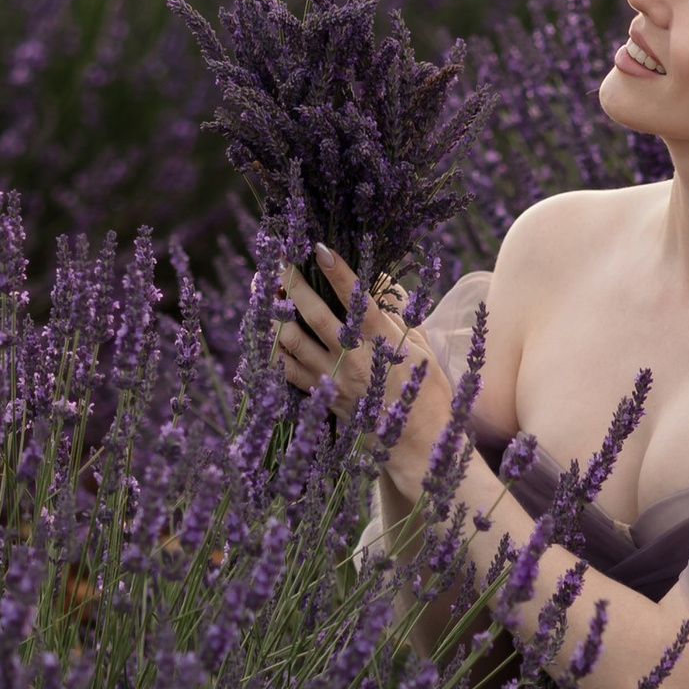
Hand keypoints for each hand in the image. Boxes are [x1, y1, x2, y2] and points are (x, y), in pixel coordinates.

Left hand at [272, 243, 424, 417]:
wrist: (417, 440)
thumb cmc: (424, 388)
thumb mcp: (420, 343)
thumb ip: (396, 309)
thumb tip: (377, 276)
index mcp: (381, 340)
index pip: (356, 298)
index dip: (337, 271)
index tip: (319, 248)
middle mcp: (352, 357)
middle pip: (314, 315)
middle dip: (292, 284)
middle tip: (279, 262)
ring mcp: (333, 378)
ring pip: (291, 341)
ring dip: (274, 314)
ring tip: (264, 292)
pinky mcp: (321, 396)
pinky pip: (286, 371)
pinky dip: (271, 350)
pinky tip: (263, 332)